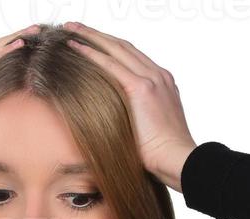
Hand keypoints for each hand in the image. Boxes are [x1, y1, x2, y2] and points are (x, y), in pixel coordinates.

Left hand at [63, 22, 198, 190]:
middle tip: (76, 27)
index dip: (111, 46)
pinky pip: (111, 64)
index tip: (93, 41)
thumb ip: (136, 116)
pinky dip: (92, 53)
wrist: (178, 159)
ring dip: (92, 37)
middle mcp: (158, 75)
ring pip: (116, 49)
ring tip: (71, 29)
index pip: (133, 56)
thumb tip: (115, 122)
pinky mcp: (142, 89)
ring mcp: (152, 80)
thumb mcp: (150, 128)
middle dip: (98, 35)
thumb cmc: (163, 155)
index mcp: (162, 83)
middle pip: (124, 46)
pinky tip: (76, 47)